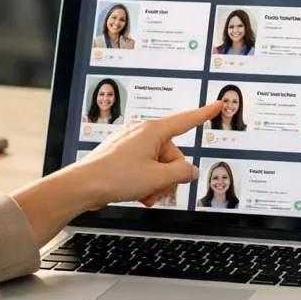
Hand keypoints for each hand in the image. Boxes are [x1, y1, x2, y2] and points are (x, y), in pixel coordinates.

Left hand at [74, 101, 222, 207]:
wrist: (83, 186)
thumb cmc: (116, 177)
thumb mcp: (158, 178)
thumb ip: (181, 173)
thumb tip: (189, 170)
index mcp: (153, 131)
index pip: (186, 120)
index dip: (204, 114)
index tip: (217, 105)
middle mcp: (142, 132)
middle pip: (172, 154)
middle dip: (169, 176)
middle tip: (158, 189)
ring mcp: (130, 143)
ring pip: (157, 164)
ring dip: (156, 182)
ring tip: (144, 194)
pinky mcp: (121, 154)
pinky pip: (143, 166)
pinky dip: (144, 181)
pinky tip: (136, 193)